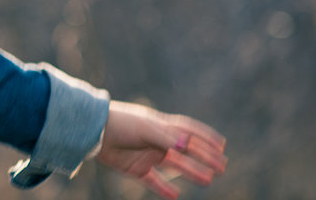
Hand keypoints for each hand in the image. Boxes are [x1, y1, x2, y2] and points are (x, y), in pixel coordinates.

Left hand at [97, 100, 227, 199]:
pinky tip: (174, 197)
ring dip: (192, 173)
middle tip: (222, 167)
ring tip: (207, 181)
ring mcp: (148, 155)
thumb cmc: (121, 123)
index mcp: (162, 126)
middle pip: (187, 151)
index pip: (189, 132)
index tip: (222, 146)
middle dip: (204, 158)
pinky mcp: (137, 169)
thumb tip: (187, 145)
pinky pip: (154, 181)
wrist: (93, 131)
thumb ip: (166, 137)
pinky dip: (164, 189)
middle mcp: (158, 141)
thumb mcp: (146, 128)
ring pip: (175, 167)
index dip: (206, 138)